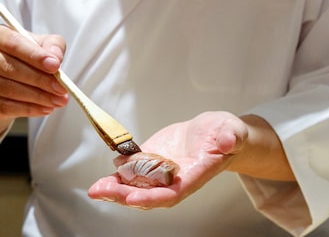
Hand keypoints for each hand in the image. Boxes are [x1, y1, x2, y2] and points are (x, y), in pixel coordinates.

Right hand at [0, 25, 67, 117]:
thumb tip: (56, 58)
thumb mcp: (41, 44)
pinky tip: (44, 109)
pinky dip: (28, 109)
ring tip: (57, 101)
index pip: (14, 44)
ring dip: (38, 98)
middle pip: (12, 69)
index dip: (36, 56)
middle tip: (62, 89)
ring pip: (9, 90)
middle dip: (41, 81)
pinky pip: (5, 107)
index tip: (55, 66)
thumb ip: (52, 46)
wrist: (2, 78)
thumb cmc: (24, 57)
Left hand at [88, 111, 293, 208]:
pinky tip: (102, 178)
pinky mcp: (152, 160)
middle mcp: (176, 179)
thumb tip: (228, 141)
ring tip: (96, 188)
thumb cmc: (225, 133)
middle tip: (101, 192)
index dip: (152, 196)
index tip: (131, 197)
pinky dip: (117, 176)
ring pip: (137, 186)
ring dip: (115, 189)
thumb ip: (232, 137)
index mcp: (195, 175)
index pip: (172, 192)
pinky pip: (133, 173)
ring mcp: (162, 172)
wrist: (213, 132)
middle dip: (124, 195)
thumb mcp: (232, 131)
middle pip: (149, 194)